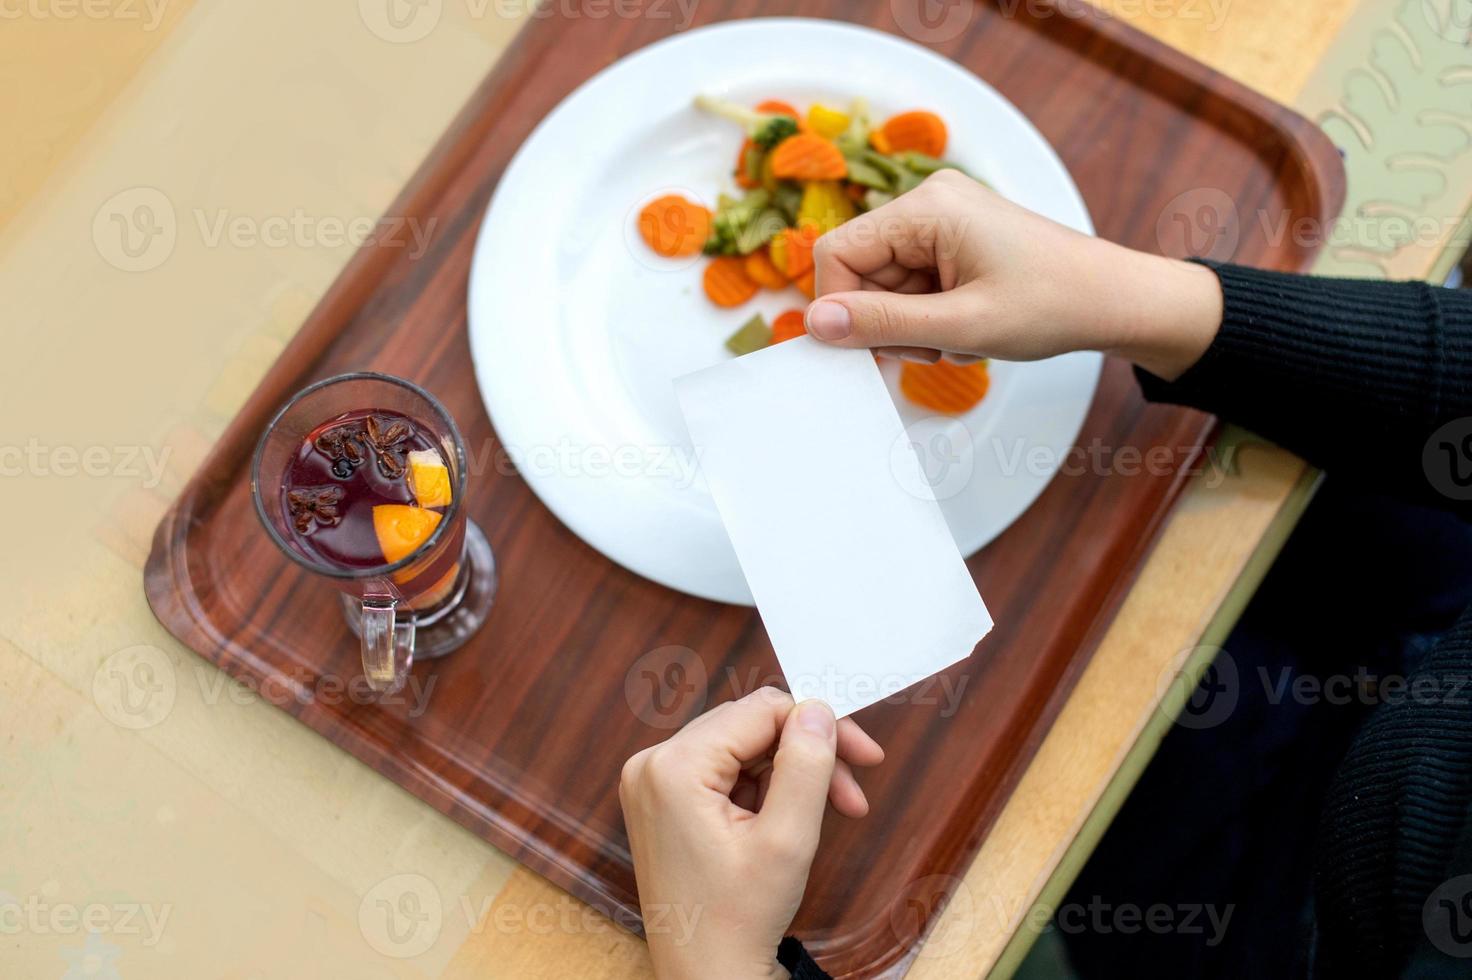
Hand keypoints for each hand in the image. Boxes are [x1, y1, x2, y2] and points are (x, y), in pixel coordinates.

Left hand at [619, 687, 884, 979]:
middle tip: (853, 791)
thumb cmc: (737, 921)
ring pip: (741, 747)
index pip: (760, 711)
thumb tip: (817, 709)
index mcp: (673, 768)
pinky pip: (724, 770)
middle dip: (808, 753)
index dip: (819, 725)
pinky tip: (787, 820)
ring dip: (790, 773)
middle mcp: (653, 765)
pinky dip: (763, 787)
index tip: (866, 755)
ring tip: (830, 811)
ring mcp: (653, 783)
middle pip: (749, 726)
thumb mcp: (786, 841)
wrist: (705, 977)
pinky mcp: (662, 801)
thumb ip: (805, 766)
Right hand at [804, 169, 1222, 380]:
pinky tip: (965, 325)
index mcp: (928, 207)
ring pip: (885, 284)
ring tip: (959, 335)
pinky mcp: (952, 240)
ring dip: (911, 324)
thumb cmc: (1054, 304)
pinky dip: (929, 316)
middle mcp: (929, 202)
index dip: (841, 307)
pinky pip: (911, 284)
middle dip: (887, 320)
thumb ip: (883, 325)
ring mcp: (941, 220)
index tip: (872, 348)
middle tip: (933, 346)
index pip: (837, 253)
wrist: (1114, 299)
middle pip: (860, 271)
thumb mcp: (961, 326)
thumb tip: (814, 325)